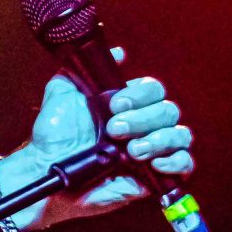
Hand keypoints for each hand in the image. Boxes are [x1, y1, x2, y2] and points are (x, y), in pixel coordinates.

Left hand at [23, 54, 195, 226]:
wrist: (47, 174)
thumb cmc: (54, 137)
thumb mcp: (62, 96)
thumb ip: (84, 71)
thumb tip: (117, 53)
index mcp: (128, 105)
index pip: (153, 90)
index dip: (139, 95)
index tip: (114, 105)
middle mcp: (144, 126)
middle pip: (168, 111)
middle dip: (143, 119)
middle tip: (115, 130)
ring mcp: (151, 151)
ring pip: (180, 135)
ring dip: (159, 140)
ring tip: (132, 151)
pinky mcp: (154, 177)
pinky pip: (185, 165)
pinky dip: (177, 162)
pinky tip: (155, 164)